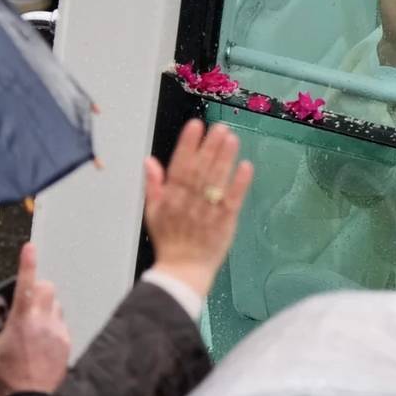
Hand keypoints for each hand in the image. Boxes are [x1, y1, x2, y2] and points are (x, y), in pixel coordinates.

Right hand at [0, 243, 73, 395]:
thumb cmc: (8, 379)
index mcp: (22, 321)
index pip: (26, 282)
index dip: (27, 262)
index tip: (29, 247)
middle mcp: (44, 322)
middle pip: (45, 288)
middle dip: (32, 288)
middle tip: (18, 300)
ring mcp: (58, 332)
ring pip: (54, 305)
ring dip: (41, 306)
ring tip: (26, 323)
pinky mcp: (66, 343)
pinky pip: (60, 324)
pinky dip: (49, 324)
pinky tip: (37, 339)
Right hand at [142, 119, 252, 299]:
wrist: (182, 270)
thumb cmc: (169, 240)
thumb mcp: (153, 211)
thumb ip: (153, 185)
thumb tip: (149, 161)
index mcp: (171, 197)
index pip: (179, 165)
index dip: (188, 144)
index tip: (195, 125)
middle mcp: (189, 201)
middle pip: (201, 169)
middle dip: (210, 146)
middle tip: (220, 127)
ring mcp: (208, 211)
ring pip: (217, 180)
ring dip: (225, 158)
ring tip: (232, 139)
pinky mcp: (225, 222)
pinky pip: (233, 199)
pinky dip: (239, 183)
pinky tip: (245, 166)